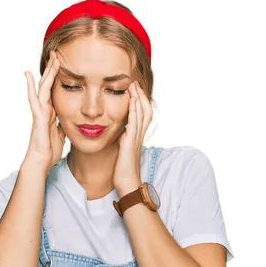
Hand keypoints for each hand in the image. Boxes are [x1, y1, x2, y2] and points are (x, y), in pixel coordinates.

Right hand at [23, 51, 65, 172]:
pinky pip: (34, 98)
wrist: (42, 160)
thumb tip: (69, 118)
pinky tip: (28, 74)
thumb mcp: (62, 132)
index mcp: (52, 111)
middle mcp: (45, 108)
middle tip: (58, 53)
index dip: (60, 77)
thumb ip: (63, 122)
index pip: (56, 89)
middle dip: (54, 69)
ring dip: (48, 72)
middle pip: (50, 84)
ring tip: (52, 57)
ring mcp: (40, 111)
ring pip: (44, 87)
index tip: (65, 64)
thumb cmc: (50, 149)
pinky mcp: (37, 116)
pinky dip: (30, 86)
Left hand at [113, 80, 153, 196]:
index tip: (133, 89)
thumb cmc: (123, 170)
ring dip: (138, 98)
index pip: (142, 114)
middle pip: (146, 110)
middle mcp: (139, 136)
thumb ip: (123, 140)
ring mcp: (136, 139)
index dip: (139, 101)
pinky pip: (134, 123)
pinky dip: (134, 111)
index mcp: (137, 137)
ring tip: (133, 85)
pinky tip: (131, 101)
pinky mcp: (130, 143)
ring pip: (141, 114)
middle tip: (134, 82)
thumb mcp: (122, 151)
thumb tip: (120, 132)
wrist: (127, 184)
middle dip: (140, 95)